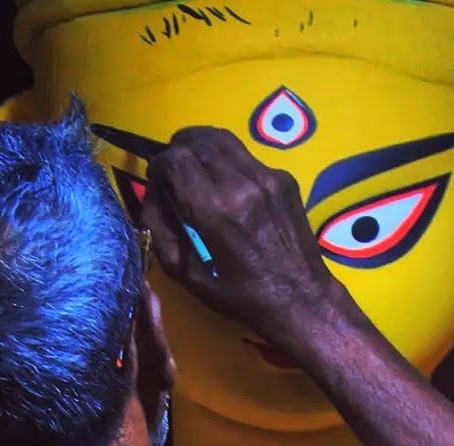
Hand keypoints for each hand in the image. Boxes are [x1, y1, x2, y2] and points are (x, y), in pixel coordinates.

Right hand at [141, 126, 345, 346]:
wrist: (302, 299)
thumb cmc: (243, 297)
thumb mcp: (188, 276)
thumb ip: (161, 232)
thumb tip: (150, 199)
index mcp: (216, 210)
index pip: (174, 160)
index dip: (157, 167)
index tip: (157, 184)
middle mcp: (242, 185)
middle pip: (196, 141)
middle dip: (176, 152)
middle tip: (174, 175)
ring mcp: (268, 177)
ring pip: (222, 139)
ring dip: (201, 148)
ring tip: (196, 170)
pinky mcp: (285, 178)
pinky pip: (246, 156)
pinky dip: (228, 162)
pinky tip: (228, 186)